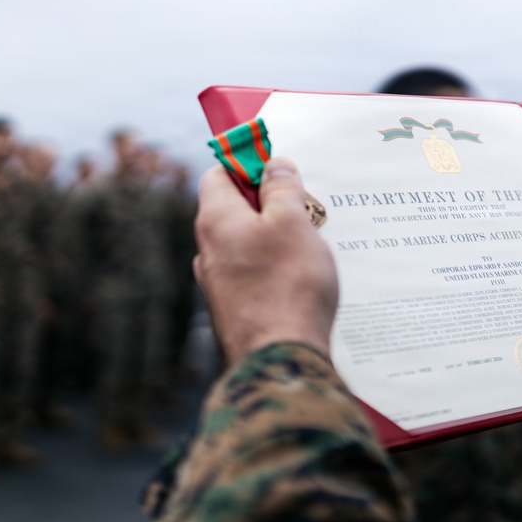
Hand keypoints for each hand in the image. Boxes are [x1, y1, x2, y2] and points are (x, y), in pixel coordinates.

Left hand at [194, 159, 338, 364]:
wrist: (281, 358)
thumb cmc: (288, 285)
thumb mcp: (294, 223)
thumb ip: (283, 190)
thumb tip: (275, 166)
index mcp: (215, 221)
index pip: (218, 174)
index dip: (247, 164)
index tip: (278, 166)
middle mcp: (209, 251)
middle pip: (235, 210)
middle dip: (270, 204)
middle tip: (306, 208)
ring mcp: (220, 284)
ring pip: (247, 245)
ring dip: (277, 239)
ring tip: (312, 245)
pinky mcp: (237, 309)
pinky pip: (255, 275)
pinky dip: (276, 269)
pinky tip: (304, 279)